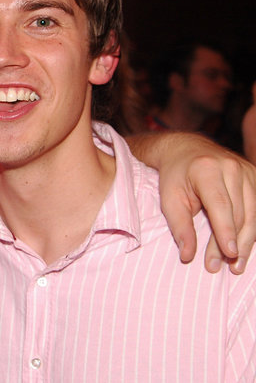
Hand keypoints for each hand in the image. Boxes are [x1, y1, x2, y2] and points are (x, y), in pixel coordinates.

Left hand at [155, 134, 255, 272]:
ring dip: (246, 241)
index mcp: (207, 169)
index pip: (220, 205)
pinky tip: (245, 247)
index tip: (229, 254)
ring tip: (236, 264)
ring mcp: (247, 170)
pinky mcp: (255, 176)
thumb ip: (179, 226)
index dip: (226, 231)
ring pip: (253, 213)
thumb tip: (188, 256)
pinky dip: (251, 229)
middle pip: (238, 213)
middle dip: (232, 243)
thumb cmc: (175, 176)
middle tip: (224, 267)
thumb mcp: (169, 198)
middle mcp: (231, 167)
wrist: (185, 149)